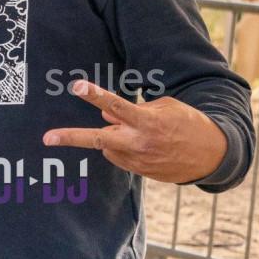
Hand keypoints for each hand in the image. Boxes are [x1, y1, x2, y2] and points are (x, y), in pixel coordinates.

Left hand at [42, 80, 226, 183]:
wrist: (211, 155)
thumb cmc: (188, 123)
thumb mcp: (165, 107)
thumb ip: (133, 111)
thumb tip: (106, 118)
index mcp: (147, 121)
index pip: (115, 105)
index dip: (94, 95)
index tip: (75, 86)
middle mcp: (139, 143)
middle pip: (97, 139)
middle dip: (70, 137)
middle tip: (47, 138)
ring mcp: (138, 161)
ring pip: (108, 146)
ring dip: (114, 136)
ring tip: (142, 133)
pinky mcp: (140, 172)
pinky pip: (119, 157)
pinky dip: (122, 148)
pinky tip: (143, 145)